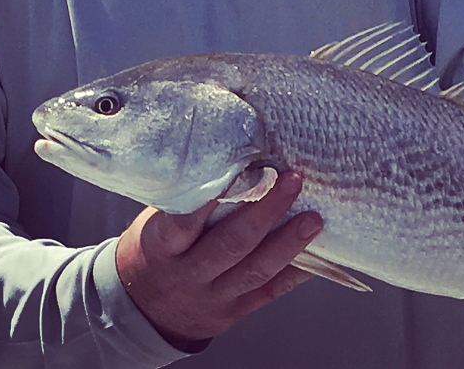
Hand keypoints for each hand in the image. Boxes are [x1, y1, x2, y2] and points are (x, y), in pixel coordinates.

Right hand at [115, 170, 322, 348]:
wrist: (144, 310)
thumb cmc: (155, 248)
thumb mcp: (153, 221)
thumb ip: (184, 196)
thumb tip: (225, 151)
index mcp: (162, 247)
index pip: (184, 222)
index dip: (211, 197)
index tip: (241, 165)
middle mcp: (189, 274)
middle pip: (230, 244)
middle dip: (266, 211)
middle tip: (293, 180)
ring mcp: (213, 297)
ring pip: (255, 270)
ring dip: (288, 242)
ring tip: (314, 218)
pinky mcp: (235, 311)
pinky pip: (270, 291)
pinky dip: (296, 272)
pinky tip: (320, 253)